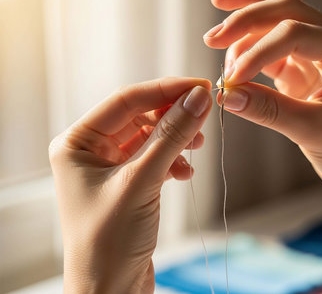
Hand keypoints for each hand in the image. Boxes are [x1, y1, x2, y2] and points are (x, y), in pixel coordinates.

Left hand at [49, 78, 211, 292]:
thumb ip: (171, 137)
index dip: (165, 91)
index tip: (200, 87)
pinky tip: (186, 171)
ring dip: (176, 138)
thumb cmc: (108, 242)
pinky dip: (174, 160)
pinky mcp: (129, 184)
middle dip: (173, 116)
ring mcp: (110, 168)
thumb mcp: (142, 182)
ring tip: (198, 146)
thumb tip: (198, 99)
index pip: (126, 100)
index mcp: (77, 143)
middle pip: (139, 116)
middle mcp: (91, 151)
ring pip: (150, 137)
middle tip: (205, 113)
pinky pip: (155, 158)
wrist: (110, 291)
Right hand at [204, 0, 321, 192]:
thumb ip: (269, 110)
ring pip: (279, 15)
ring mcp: (319, 50)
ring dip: (245, 21)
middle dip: (246, 17)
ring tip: (215, 40)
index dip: (257, 52)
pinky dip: (249, 47)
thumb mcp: (313, 131)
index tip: (232, 79)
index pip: (295, 32)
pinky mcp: (304, 64)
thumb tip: (228, 95)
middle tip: (212, 38)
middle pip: (286, 7)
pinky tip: (232, 59)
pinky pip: (273, 44)